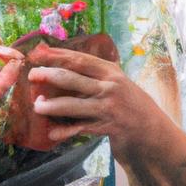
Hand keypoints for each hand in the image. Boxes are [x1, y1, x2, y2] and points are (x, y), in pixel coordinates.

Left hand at [28, 44, 155, 156]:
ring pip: (71, 104)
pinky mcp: (107, 127)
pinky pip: (79, 128)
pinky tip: (52, 133)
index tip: (39, 52)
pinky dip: (64, 132)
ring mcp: (108, 107)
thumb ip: (98, 77)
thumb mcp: (119, 84)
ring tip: (37, 106)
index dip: (58, 55)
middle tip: (32, 76)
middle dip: (48, 75)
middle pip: (71, 78)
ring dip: (51, 106)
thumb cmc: (132, 107)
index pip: (80, 59)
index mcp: (111, 72)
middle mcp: (110, 86)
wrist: (154, 133)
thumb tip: (66, 68)